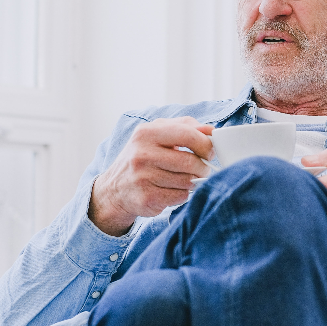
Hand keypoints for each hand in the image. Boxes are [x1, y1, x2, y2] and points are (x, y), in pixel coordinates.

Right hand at [89, 117, 213, 235]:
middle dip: (203, 167)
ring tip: (186, 178)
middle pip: (190, 162)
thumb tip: (211, 130)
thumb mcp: (158, 134)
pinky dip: (184, 194)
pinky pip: (180, 196)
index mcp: (146, 133)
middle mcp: (142, 154)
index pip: (188, 135)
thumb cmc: (143, 157)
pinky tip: (174, 189)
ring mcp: (143, 177)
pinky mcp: (147, 198)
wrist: (115, 188)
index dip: (205, 144)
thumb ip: (185, 127)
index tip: (210, 151)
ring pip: (187, 181)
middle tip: (202, 169)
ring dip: (194, 182)